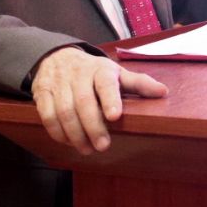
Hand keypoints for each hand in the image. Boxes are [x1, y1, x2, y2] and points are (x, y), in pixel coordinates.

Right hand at [30, 46, 167, 154]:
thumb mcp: (117, 73)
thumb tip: (164, 92)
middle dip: (93, 127)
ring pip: (64, 111)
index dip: (110, 99)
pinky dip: (57, 132)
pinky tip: (68, 142)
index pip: (106, 83)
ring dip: (75, 134)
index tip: (115, 116)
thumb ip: (138, 84)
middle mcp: (78, 74)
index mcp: (100, 69)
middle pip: (83, 102)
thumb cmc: (94, 71)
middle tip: (103, 146)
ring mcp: (59, 83)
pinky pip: (47, 115)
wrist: (57, 56)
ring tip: (86, 149)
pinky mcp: (42, 93)